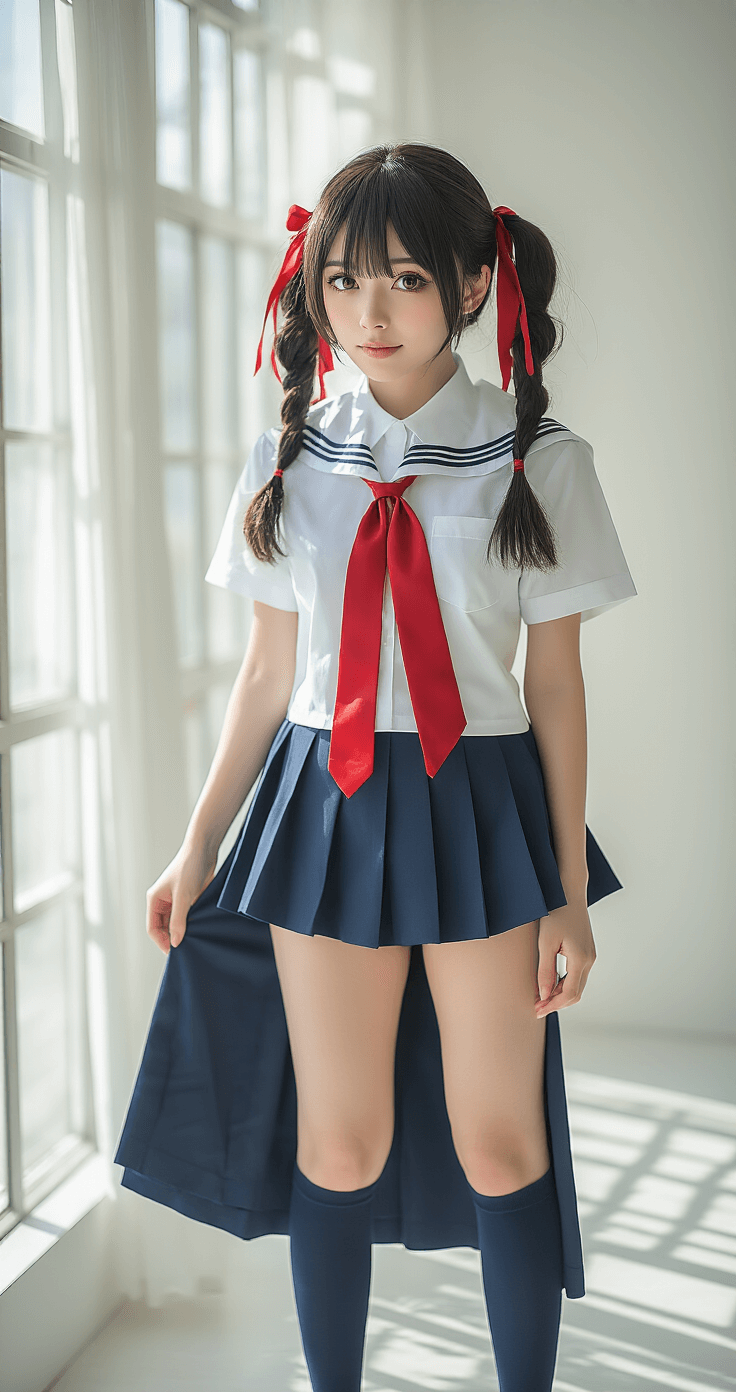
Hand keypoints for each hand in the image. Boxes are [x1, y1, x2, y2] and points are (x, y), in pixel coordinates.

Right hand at [146, 841, 218, 954]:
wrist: (204, 850)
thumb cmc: (189, 867)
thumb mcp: (183, 896)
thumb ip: (178, 920)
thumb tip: (176, 943)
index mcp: (154, 899)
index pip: (152, 928)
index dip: (161, 941)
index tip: (174, 952)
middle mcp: (162, 901)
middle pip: (163, 928)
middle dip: (171, 938)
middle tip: (185, 949)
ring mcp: (175, 900)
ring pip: (175, 923)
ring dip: (182, 932)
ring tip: (193, 941)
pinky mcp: (188, 899)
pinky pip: (186, 917)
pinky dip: (191, 924)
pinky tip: (199, 930)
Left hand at [535, 897, 595, 1018]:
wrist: (569, 893)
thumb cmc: (555, 914)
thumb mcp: (546, 942)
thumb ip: (545, 970)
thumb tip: (544, 994)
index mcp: (581, 959)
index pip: (569, 993)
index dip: (552, 1005)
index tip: (536, 1010)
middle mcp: (589, 960)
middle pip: (575, 994)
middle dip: (556, 1003)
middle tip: (536, 1008)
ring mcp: (590, 956)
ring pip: (577, 985)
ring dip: (560, 995)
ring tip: (540, 998)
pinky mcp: (586, 951)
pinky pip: (577, 975)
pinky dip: (564, 984)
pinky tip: (549, 984)